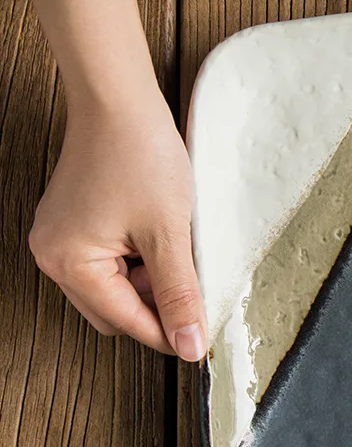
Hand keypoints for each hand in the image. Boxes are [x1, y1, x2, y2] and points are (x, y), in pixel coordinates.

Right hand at [21, 0, 206, 359]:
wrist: (121, 100)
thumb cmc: (141, 157)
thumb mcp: (169, 234)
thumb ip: (180, 294)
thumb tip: (190, 345)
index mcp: (70, 263)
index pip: (125, 321)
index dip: (167, 333)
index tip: (201, 342)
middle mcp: (55, 256)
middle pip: (116, 310)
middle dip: (157, 307)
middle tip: (197, 292)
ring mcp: (62, 238)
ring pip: (116, 287)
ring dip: (152, 283)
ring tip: (181, 253)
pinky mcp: (76, 223)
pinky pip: (111, 261)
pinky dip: (142, 261)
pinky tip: (166, 241)